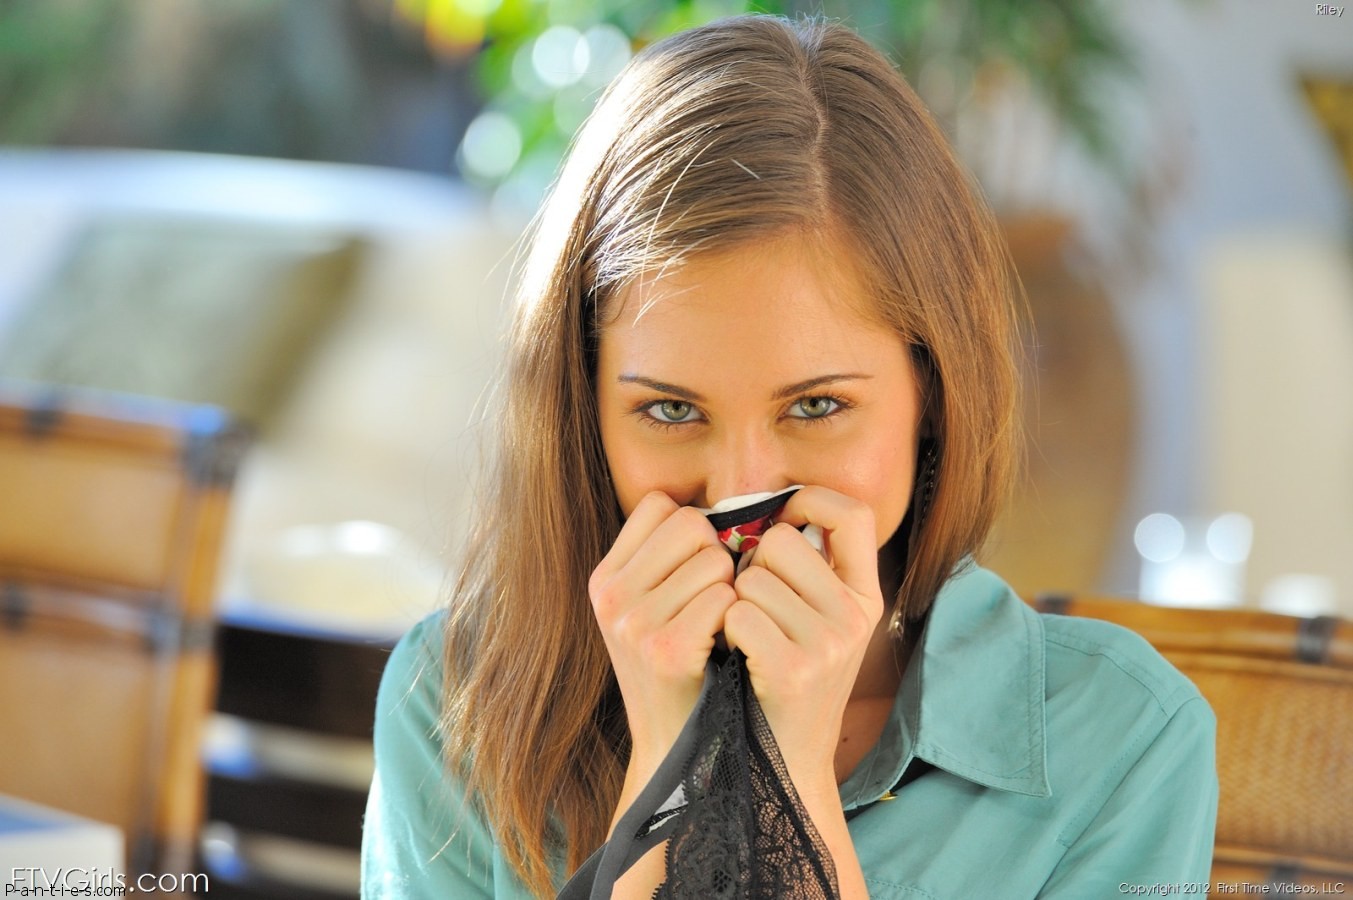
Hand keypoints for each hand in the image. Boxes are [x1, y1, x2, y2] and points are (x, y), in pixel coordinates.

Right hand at [588, 491, 737, 788]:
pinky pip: (725, 598)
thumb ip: (666, 558)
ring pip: (714, 559)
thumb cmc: (681, 670)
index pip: (659, 504)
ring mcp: (633, 623)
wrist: (677, 750)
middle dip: (716, 554)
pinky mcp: (667, 650)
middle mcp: (610, 595)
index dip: (691, 529)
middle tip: (715, 599)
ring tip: (719, 627)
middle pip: (691, 523)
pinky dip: (738, 618)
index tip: (697, 568)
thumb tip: (711, 505)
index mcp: (604, 579)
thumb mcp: (650, 609)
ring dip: (732, 589)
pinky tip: (727, 645)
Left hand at [723, 485, 884, 801]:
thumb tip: (766, 509)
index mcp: (865, 598)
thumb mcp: (814, 624)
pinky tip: (734, 658)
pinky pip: (737, 614)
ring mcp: (829, 644)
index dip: (811, 500)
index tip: (781, 517)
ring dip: (732, 603)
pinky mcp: (794, 669)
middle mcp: (856, 617)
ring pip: (752, 579)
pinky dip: (723, 631)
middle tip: (749, 606)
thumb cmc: (779, 682)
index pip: (853, 514)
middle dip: (751, 567)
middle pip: (782, 543)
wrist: (777, 766)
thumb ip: (806, 571)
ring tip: (744, 641)